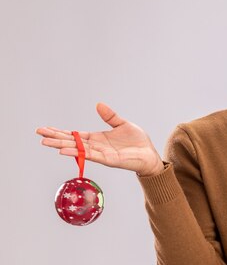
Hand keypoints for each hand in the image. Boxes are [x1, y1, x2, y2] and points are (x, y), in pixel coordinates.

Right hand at [36, 103, 163, 176]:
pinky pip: (90, 156)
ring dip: (62, 146)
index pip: (74, 135)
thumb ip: (110, 116)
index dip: (60, 132)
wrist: (149, 154)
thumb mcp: (122, 124)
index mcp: (97, 138)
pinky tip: (65, 151)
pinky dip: (77, 153)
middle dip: (55, 138)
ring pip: (77, 149)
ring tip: (46, 143)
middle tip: (39, 134)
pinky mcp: (108, 159)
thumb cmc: (137, 141)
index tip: (45, 129)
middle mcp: (95, 146)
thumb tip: (98, 104)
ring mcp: (100, 154)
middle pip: (71, 142)